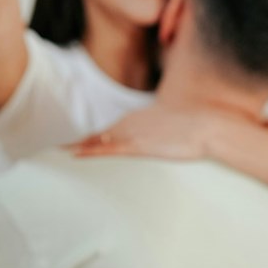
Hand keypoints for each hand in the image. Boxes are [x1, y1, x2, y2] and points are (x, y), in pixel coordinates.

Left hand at [70, 107, 212, 160]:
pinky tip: (75, 153)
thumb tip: (168, 127)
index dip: (98, 134)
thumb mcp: (179, 122)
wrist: (207, 125)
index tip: (85, 139)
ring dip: (81, 145)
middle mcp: (132, 121)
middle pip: (102, 132)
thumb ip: (168, 124)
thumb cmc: (198, 124)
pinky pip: (107, 149)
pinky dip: (89, 150)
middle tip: (62, 146)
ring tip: (61, 149)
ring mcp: (133, 133)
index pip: (114, 126)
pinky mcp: (137, 145)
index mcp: (141, 115)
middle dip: (84, 139)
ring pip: (99, 139)